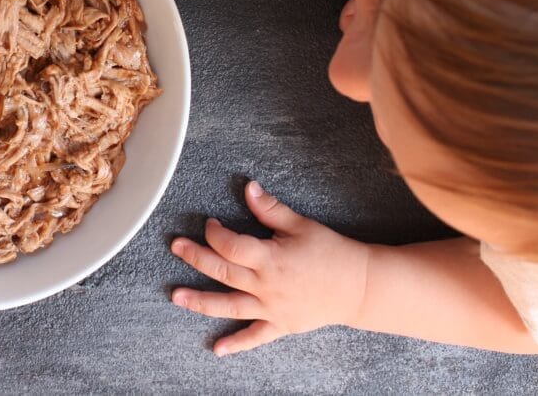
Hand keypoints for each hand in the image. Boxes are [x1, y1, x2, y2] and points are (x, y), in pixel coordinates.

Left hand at [171, 180, 370, 355]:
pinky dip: (236, 343)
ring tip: (176, 297)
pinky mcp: (281, 324)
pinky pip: (255, 337)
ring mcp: (272, 308)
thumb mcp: (301, 225)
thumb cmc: (332, 252)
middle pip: (222, 272)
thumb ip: (270, 208)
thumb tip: (248, 188)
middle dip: (196, 258)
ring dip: (201, 302)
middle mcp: (266, 285)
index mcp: (270, 258)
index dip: (215, 233)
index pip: (231, 245)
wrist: (361, 286)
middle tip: (176, 247)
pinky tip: (217, 349)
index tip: (210, 224)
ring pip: (229, 305)